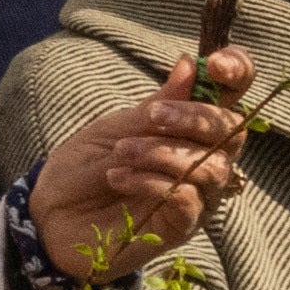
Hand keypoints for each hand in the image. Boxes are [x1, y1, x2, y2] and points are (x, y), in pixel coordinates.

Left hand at [29, 48, 251, 280]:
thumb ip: (155, 106)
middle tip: (153, 117)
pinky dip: (151, 181)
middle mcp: (204, 159)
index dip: (237, 72)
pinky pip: (187, 197)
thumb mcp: (114, 128)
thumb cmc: (83, 170)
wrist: (52, 219)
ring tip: (121, 153)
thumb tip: (189, 65)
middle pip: (233, 130)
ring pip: (211, 166)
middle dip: (196, 117)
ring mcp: (199, 194)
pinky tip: (118, 178)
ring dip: (162, 153)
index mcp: (189, 127)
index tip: (214, 64)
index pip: (232, 95)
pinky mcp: (183, 225)